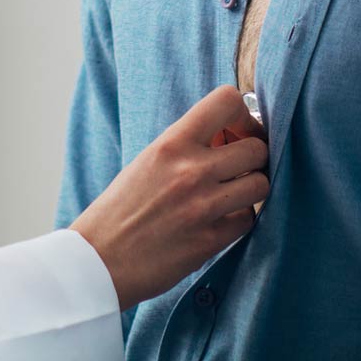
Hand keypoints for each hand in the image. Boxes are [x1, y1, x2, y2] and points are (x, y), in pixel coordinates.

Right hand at [69, 86, 270, 310]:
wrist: (100, 258)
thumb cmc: (122, 207)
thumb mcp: (149, 160)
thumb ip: (187, 146)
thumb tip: (230, 138)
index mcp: (171, 143)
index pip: (227, 101)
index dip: (243, 115)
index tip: (237, 131)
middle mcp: (191, 170)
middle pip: (257, 148)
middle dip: (253, 157)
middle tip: (238, 167)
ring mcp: (203, 206)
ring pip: (261, 183)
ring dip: (250, 189)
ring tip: (230, 195)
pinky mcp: (210, 240)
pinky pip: (248, 219)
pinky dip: (238, 219)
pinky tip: (218, 221)